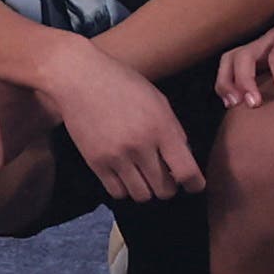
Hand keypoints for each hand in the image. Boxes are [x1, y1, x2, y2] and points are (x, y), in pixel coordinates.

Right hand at [46, 49, 205, 203]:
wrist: (79, 78)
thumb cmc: (123, 84)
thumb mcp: (158, 101)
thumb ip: (174, 131)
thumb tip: (183, 160)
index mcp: (161, 129)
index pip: (187, 172)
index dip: (194, 184)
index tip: (193, 185)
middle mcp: (140, 146)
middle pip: (164, 190)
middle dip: (168, 187)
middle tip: (163, 176)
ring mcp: (116, 156)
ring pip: (141, 196)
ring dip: (146, 189)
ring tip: (142, 176)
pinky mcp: (95, 162)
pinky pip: (117, 192)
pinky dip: (124, 188)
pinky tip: (124, 174)